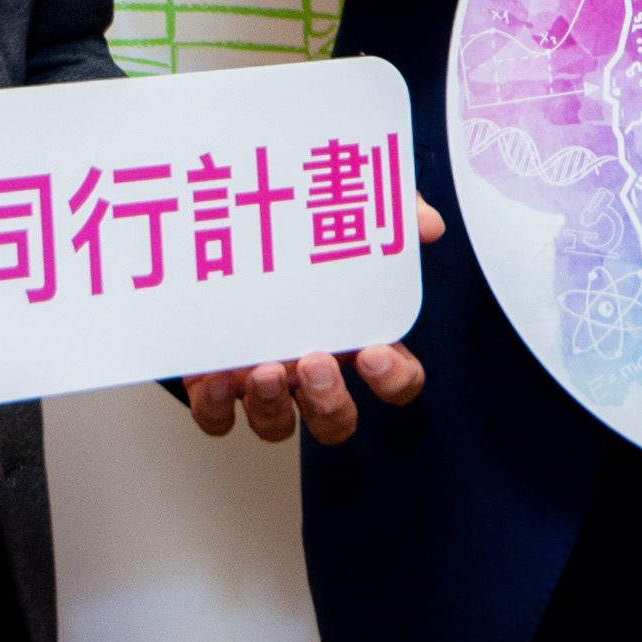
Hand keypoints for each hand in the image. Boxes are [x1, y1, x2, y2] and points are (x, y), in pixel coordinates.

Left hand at [175, 201, 446, 445]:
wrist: (230, 229)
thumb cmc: (302, 236)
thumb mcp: (354, 216)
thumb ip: (395, 218)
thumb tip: (428, 226)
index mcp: (355, 341)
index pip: (396, 382)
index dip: (393, 380)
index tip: (374, 353)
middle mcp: (311, 372)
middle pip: (336, 420)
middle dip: (329, 401)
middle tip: (314, 363)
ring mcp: (264, 384)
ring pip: (278, 426)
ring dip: (273, 409)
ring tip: (264, 371)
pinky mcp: (213, 384)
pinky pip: (217, 419)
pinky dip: (216, 410)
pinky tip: (216, 378)